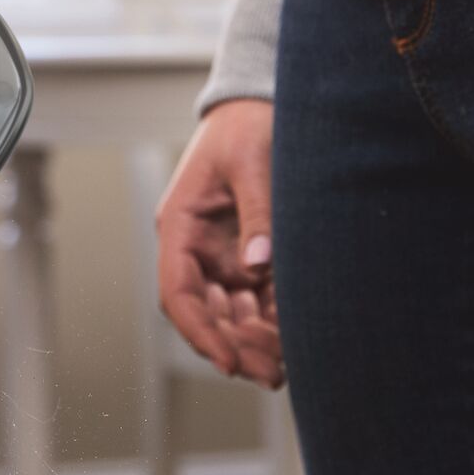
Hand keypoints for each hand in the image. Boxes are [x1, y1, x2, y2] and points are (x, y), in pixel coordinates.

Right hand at [156, 99, 284, 389]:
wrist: (259, 101)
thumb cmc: (247, 124)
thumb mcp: (252, 161)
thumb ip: (258, 213)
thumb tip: (260, 265)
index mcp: (181, 225)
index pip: (178, 292)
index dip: (200, 332)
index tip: (227, 362)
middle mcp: (196, 247)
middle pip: (206, 312)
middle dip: (234, 346)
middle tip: (270, 373)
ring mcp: (222, 254)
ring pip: (231, 313)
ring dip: (254, 341)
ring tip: (286, 367)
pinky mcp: (249, 254)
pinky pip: (257, 298)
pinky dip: (273, 321)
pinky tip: (296, 340)